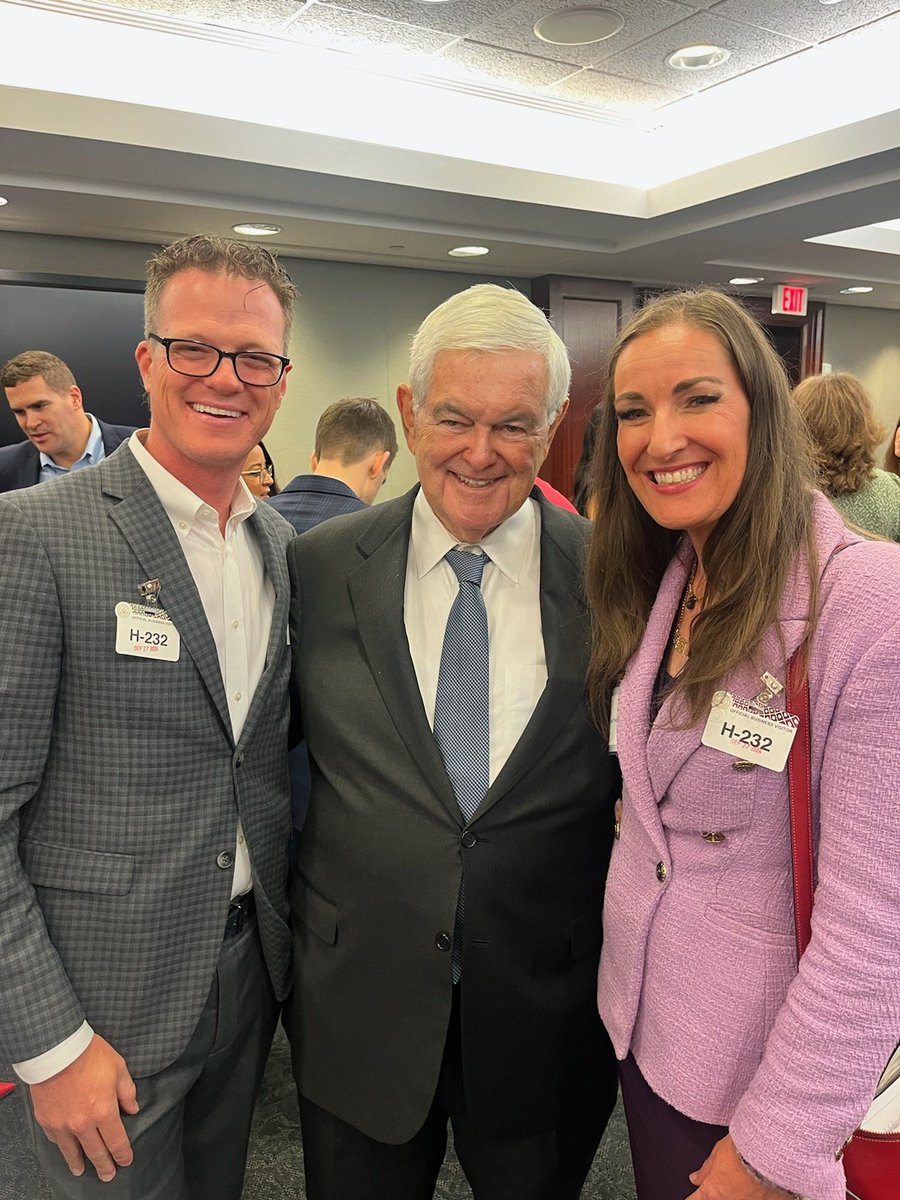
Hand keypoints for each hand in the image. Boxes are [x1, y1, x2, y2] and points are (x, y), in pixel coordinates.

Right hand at [29, 1034, 138, 1181]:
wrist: (57, 1049)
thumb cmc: (90, 1055)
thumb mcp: (119, 1068)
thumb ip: (127, 1092)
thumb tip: (132, 1109)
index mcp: (105, 1112)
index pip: (116, 1142)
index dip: (123, 1154)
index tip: (126, 1161)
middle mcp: (83, 1124)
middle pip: (96, 1152)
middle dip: (104, 1166)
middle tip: (108, 1175)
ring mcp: (63, 1125)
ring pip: (72, 1151)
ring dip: (78, 1163)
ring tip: (81, 1170)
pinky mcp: (47, 1120)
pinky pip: (56, 1139)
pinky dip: (62, 1145)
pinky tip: (65, 1148)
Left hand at [687, 1134, 795, 1199]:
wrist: (767, 1153)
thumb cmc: (741, 1151)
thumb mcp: (717, 1154)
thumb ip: (705, 1170)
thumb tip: (695, 1178)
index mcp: (713, 1192)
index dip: (693, 1198)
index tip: (692, 1196)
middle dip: (719, 1194)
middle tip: (726, 1181)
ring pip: (738, 1199)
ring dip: (738, 1193)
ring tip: (743, 1179)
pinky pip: (758, 1199)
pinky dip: (757, 1195)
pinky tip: (760, 1187)